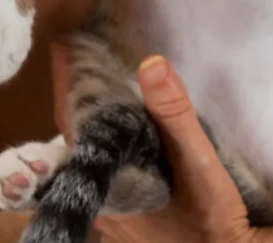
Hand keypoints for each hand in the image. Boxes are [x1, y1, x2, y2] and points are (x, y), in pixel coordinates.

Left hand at [50, 48, 272, 242]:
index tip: (61, 48)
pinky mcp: (130, 223)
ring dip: (95, 126)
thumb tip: (151, 64)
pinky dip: (112, 149)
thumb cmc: (211, 222)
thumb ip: (175, 118)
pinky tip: (126, 137)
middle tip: (81, 60)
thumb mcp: (199, 167)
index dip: (66, 85)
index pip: (71, 124)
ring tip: (100, 87)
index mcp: (106, 185)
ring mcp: (113, 216)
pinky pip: (109, 176)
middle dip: (78, 102)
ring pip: (91, 160)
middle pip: (76, 142)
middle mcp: (101, 203)